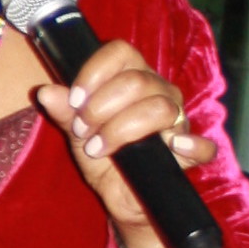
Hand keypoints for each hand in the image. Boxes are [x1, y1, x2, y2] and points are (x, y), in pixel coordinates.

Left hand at [33, 39, 210, 247]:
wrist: (118, 195)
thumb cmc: (102, 156)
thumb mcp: (76, 135)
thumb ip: (64, 112)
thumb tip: (45, 92)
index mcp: (132, 79)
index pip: (121, 52)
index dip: (95, 72)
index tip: (75, 100)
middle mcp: (159, 93)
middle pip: (137, 81)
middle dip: (101, 107)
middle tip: (83, 130)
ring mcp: (178, 121)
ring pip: (160, 108)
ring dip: (122, 129)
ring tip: (99, 148)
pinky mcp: (188, 154)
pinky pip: (203, 147)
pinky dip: (191, 145)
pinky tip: (172, 147)